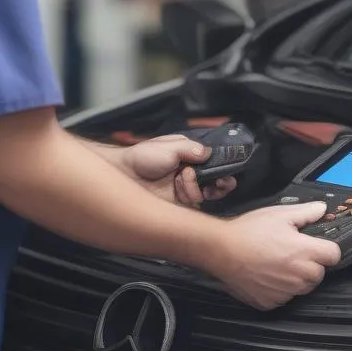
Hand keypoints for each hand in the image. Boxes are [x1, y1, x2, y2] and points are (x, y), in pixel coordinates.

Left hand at [115, 134, 236, 206]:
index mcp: (190, 157)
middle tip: (219, 182)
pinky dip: (192, 196)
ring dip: (197, 186)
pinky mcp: (179, 204)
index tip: (227, 169)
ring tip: (182, 178)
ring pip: (207, 193)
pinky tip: (181, 189)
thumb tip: (209, 153)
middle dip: (221, 182)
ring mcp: (185, 189)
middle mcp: (191, 173)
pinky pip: (195, 204)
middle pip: (217, 181)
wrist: (123, 175)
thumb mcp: (170, 146)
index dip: (224, 166)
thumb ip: (192, 148)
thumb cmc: (142, 157)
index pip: (214, 162)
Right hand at [204, 202, 341, 309]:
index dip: (327, 249)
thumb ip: (306, 212)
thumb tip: (323, 209)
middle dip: (312, 264)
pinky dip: (280, 289)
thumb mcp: (280, 214)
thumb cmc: (250, 230)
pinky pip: (285, 297)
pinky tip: (267, 275)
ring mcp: (285, 292)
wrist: (221, 250)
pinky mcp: (271, 303)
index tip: (316, 245)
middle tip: (292, 252)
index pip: (334, 255)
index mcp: (305, 252)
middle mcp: (299, 275)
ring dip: (297, 278)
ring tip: (278, 263)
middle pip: (319, 274)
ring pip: (303, 287)